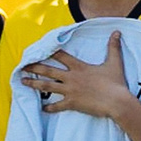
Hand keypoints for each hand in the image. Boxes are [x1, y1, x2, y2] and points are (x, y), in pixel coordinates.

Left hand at [21, 32, 137, 119]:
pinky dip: (49, 107)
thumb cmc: (116, 83)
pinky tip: (42, 108)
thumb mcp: (114, 63)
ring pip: (48, 87)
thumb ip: (113, 47)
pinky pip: (57, 106)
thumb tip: (117, 32)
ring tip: (23, 82)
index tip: (39, 48)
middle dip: (34, 67)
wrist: (117, 102)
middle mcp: (72, 77)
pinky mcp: (72, 103)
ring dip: (34, 84)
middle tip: (23, 66)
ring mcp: (70, 91)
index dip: (50, 51)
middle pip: (49, 71)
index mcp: (79, 67)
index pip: (61, 56)